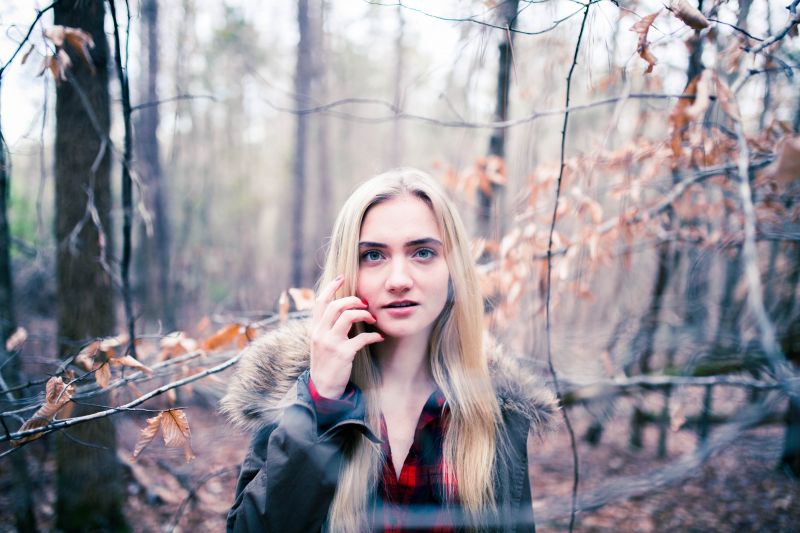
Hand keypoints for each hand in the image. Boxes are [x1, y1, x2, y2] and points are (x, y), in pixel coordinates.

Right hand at [309, 275, 383, 398]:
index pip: (321, 301)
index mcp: (315, 328)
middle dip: (353, 300)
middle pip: (335, 305)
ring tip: (373, 318)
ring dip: (364, 314)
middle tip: (365, 304)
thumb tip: (344, 308)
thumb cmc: (326, 362)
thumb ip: (328, 325)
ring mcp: (331, 343)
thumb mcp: (321, 342)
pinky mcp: (343, 354)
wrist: (323, 387)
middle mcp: (320, 333)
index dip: (331, 287)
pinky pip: (361, 338)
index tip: (342, 277)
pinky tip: (379, 337)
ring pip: (347, 316)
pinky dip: (373, 335)